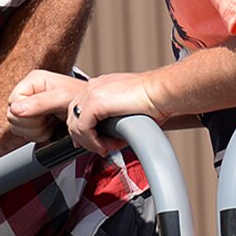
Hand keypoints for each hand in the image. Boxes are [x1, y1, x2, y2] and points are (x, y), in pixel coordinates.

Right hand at [7, 70, 82, 141]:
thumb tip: (15, 109)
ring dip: (36, 131)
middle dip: (33, 125)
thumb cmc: (80, 97)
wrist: (90, 108)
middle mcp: (27, 93)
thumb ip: (39, 103)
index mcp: (32, 82)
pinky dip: (38, 135)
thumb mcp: (62, 97)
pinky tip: (50, 127)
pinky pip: (24, 133)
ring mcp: (28, 106)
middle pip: (12, 117)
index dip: (27, 113)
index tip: (43, 115)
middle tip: (50, 120)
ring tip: (51, 123)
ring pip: (16, 127)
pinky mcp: (32, 119)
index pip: (13, 103)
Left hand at [45, 72, 164, 154]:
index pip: (78, 111)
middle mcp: (92, 87)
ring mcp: (92, 92)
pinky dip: (93, 142)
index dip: (83, 132)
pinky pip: (83, 128)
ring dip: (90, 143)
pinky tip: (106, 146)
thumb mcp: (126, 113)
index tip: (96, 145)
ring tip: (108, 148)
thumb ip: (112, 123)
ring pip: (75, 125)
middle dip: (85, 139)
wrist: (163, 93)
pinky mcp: (95, 102)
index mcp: (99, 87)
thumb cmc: (154, 102)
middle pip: (72, 118)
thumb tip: (106, 140)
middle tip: (103, 149)